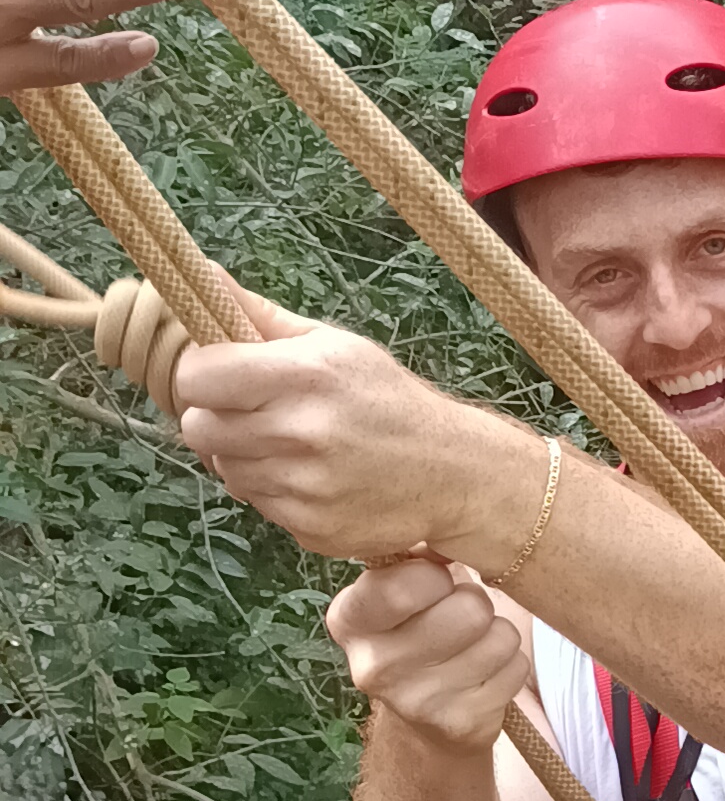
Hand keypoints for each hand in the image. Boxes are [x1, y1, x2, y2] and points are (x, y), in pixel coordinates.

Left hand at [176, 320, 530, 563]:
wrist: (452, 471)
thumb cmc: (385, 398)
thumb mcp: (333, 345)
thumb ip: (261, 317)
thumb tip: (203, 273)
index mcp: (303, 375)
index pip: (196, 377)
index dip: (200, 374)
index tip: (220, 375)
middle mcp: (300, 432)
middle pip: (198, 428)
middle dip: (216, 418)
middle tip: (253, 413)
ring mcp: (303, 487)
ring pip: (224, 468)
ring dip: (244, 456)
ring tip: (290, 446)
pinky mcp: (309, 527)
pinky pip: (258, 504)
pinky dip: (273, 491)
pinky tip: (310, 477)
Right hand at [323, 555, 532, 753]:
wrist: (422, 713)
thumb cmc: (416, 626)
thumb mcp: (398, 585)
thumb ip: (416, 555)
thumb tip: (449, 540)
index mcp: (349, 620)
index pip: (402, 587)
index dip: (436, 576)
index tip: (435, 582)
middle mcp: (373, 666)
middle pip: (469, 610)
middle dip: (474, 602)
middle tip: (458, 615)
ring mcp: (417, 703)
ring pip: (501, 637)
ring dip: (496, 633)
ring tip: (472, 643)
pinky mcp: (461, 725)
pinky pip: (516, 667)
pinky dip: (509, 664)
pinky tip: (483, 673)